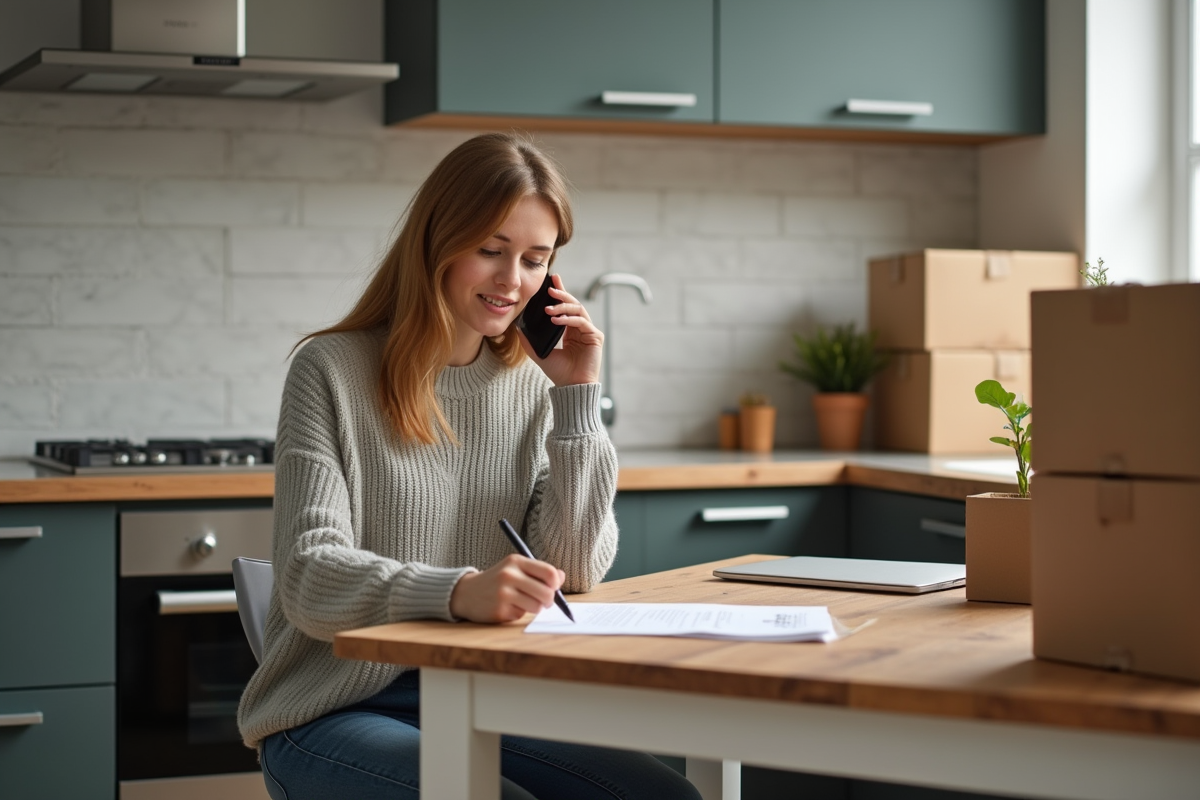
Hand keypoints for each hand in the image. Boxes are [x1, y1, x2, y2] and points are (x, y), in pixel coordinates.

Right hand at [449, 554, 565, 622]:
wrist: (466, 593)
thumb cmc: (498, 580)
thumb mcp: (515, 569)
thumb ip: (538, 572)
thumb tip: (562, 577)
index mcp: (516, 561)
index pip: (549, 573)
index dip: (556, 583)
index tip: (553, 587)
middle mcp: (509, 575)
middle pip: (546, 592)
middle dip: (549, 600)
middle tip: (544, 602)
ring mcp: (503, 593)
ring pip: (537, 607)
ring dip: (535, 608)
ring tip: (524, 603)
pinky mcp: (499, 610)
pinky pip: (521, 615)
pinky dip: (519, 613)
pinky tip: (508, 607)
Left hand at [517, 274, 602, 386]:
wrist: (571, 387)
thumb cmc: (558, 372)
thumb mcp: (539, 352)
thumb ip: (529, 339)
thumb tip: (516, 325)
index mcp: (569, 330)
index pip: (565, 307)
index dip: (560, 291)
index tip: (553, 279)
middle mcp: (580, 328)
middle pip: (573, 304)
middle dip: (562, 294)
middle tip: (550, 288)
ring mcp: (589, 331)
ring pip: (578, 309)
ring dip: (563, 306)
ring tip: (548, 308)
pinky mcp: (595, 336)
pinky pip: (582, 322)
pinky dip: (569, 319)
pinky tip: (556, 320)